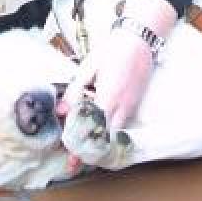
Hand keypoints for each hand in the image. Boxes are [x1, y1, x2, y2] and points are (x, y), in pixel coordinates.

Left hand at [59, 0, 175, 172]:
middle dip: (90, 152)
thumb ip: (75, 90)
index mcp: (108, 96)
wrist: (139, 38)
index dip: (80, 144)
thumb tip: (62, 111)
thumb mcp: (89, 66)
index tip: (70, 157)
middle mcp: (121, 106)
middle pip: (104, 137)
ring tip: (84, 152)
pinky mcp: (134, 103)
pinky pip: (122, 125)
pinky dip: (110, 134)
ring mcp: (130, 106)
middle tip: (74, 162)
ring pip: (115, 133)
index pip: (91, 128)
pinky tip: (99, 135)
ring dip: (100, 144)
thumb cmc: (112, 49)